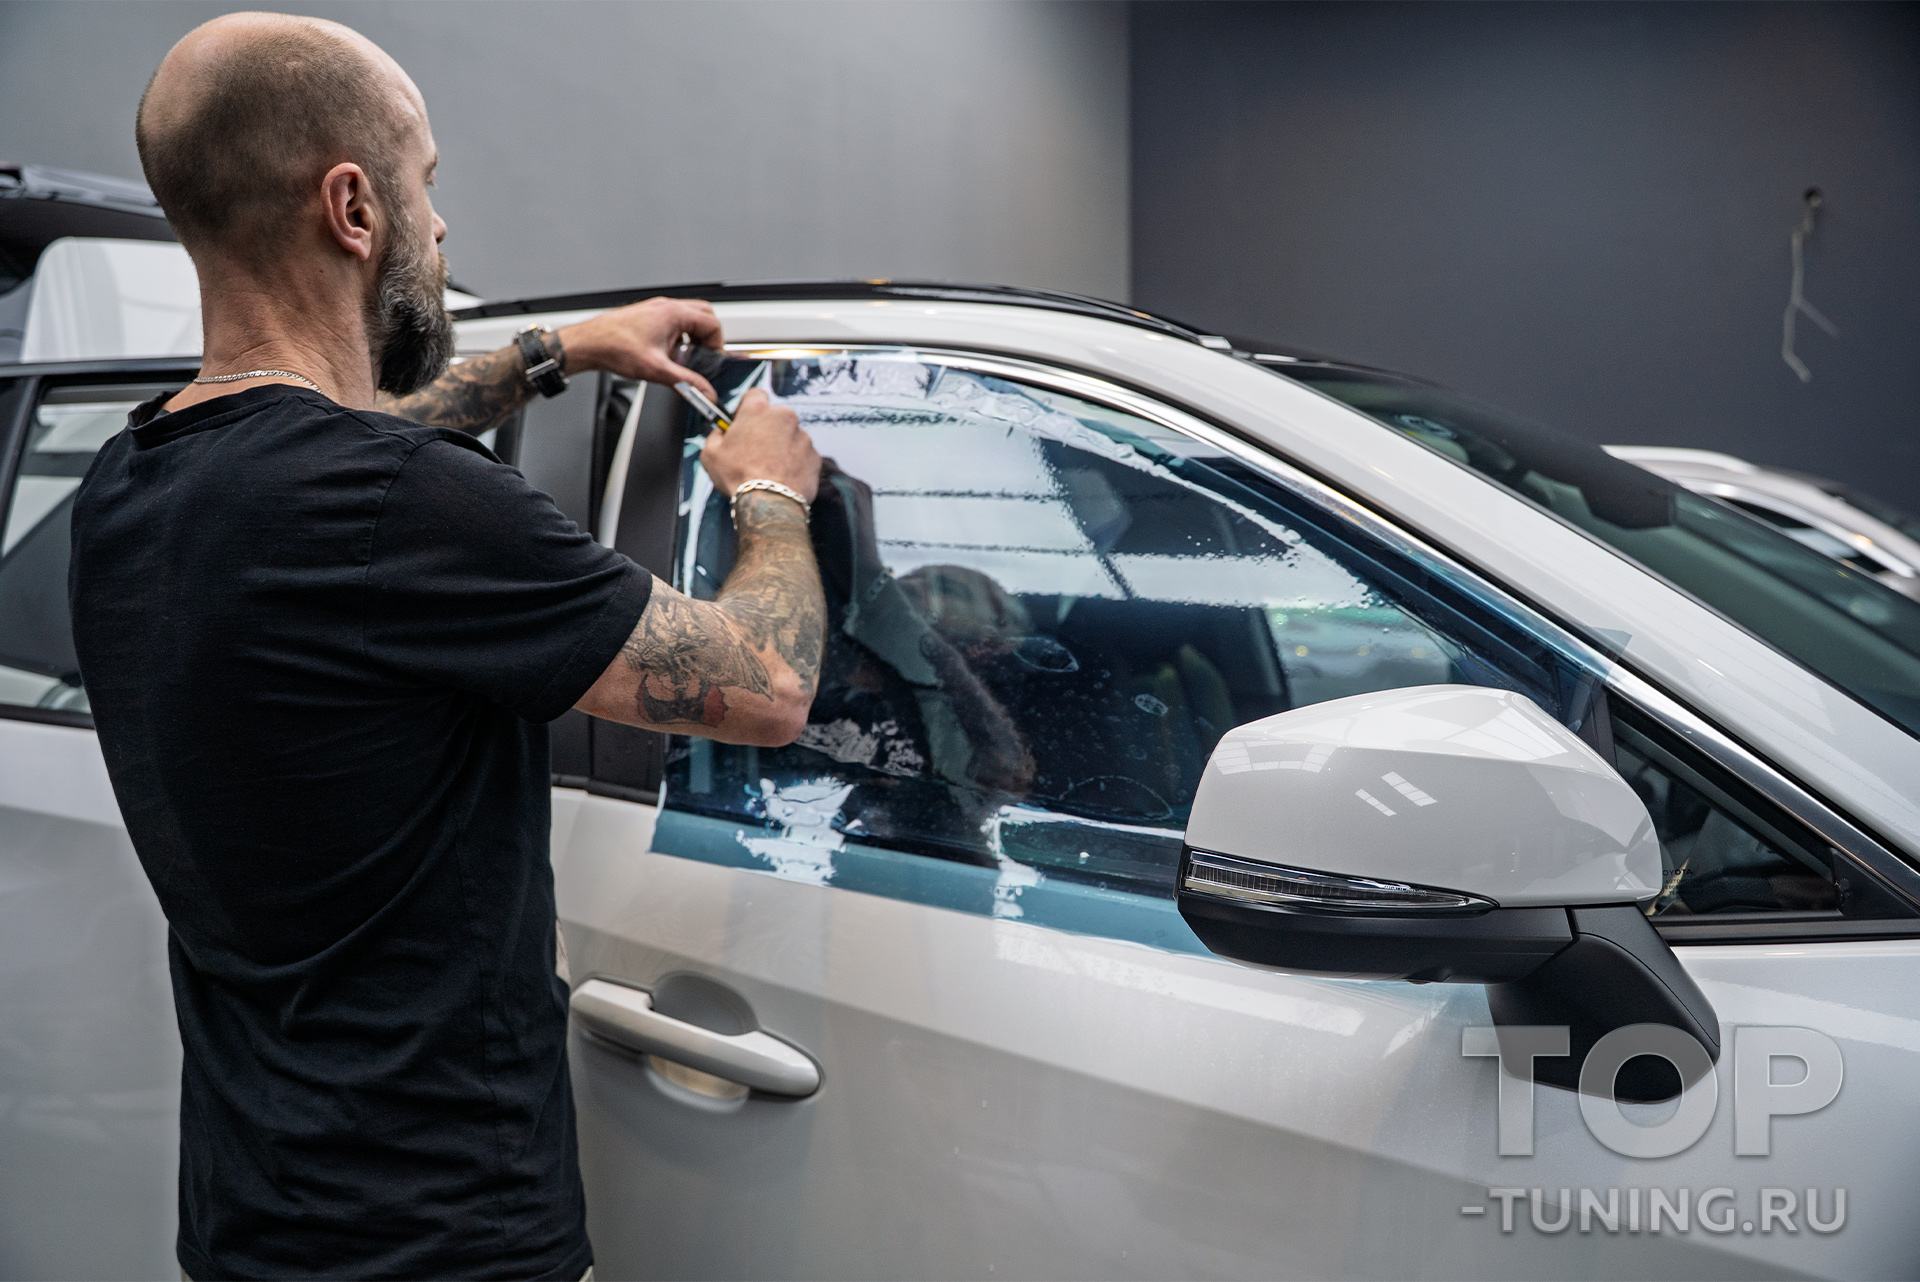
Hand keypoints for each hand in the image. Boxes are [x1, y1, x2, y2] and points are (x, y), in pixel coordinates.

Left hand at [556, 297, 723, 398]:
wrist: (590, 343)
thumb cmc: (615, 348)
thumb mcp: (657, 370)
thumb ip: (687, 382)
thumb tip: (706, 393)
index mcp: (673, 313)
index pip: (712, 323)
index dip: (717, 344)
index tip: (712, 360)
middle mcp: (666, 307)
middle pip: (704, 315)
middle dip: (708, 337)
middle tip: (704, 355)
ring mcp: (656, 310)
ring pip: (689, 317)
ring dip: (693, 335)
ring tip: (684, 355)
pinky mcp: (648, 316)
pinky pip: (673, 321)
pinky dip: (678, 335)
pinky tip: (668, 353)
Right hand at [700, 390, 820, 504]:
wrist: (768, 504)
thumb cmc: (739, 477)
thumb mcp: (711, 454)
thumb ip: (716, 435)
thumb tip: (720, 432)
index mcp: (758, 410)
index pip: (755, 395)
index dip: (747, 408)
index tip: (743, 422)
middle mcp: (784, 417)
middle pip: (774, 417)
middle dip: (766, 430)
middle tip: (753, 451)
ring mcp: (803, 436)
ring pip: (790, 436)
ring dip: (781, 447)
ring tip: (768, 469)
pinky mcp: (815, 456)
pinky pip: (802, 455)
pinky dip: (794, 463)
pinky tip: (781, 478)